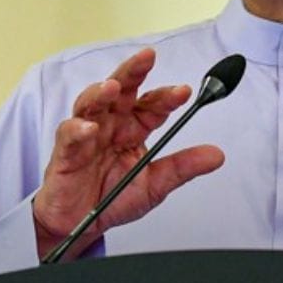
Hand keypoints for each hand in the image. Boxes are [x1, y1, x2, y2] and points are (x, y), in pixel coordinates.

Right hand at [31, 48, 225, 259]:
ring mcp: (87, 134)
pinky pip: (69, 135)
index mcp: (134, 129)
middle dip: (133, 71)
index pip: (153, 105)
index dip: (167, 96)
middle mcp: (111, 125)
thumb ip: (182, 168)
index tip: (184, 92)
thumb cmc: (112, 198)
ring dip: (101, 92)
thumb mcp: (155, 185)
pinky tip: (90, 128)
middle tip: (147, 57)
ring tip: (114, 87)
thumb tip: (217, 155)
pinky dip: (78, 129)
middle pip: (122, 90)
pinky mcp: (65, 152)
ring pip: (91, 103)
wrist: (80, 224)